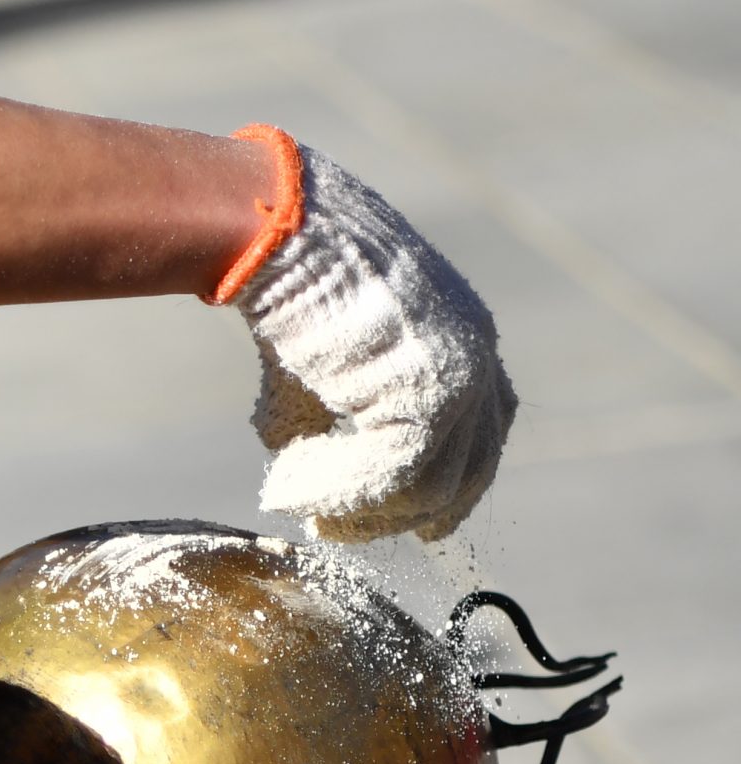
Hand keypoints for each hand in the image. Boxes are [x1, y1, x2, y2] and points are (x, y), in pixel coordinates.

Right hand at [221, 132, 515, 542]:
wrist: (282, 232)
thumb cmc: (294, 282)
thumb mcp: (324, 358)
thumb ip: (333, 413)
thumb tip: (294, 468)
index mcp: (468, 338)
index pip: (482, 436)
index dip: (445, 488)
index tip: (404, 524)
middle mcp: (479, 356)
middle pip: (465, 472)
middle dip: (399, 516)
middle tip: (332, 531)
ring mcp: (460, 373)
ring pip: (428, 486)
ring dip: (354, 509)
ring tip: (294, 499)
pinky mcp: (426, 389)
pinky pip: (390, 476)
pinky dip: (335, 495)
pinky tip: (288, 488)